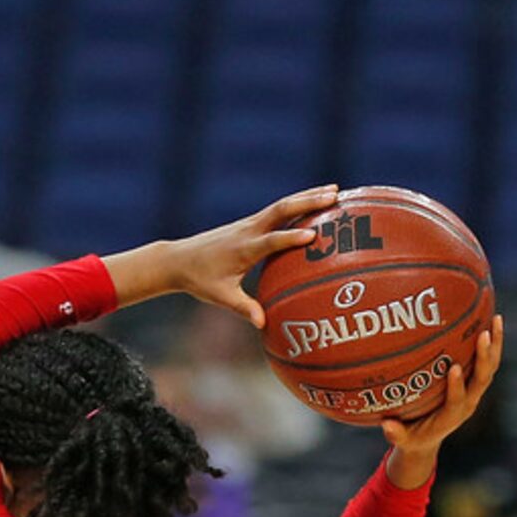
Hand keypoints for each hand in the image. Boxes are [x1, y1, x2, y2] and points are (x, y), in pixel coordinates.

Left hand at [103, 188, 336, 324]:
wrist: (179, 259)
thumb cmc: (200, 280)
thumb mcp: (220, 297)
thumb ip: (243, 308)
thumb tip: (263, 324)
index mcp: (242, 249)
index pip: (270, 241)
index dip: (290, 238)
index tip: (313, 236)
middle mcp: (248, 230)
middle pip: (281, 211)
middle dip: (308, 203)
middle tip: (335, 197)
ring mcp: (250, 223)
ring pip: (282, 205)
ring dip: (308, 196)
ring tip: (336, 191)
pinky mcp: (251, 222)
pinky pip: (278, 209)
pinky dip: (298, 202)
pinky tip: (316, 198)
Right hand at [382, 316, 503, 487]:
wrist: (429, 439)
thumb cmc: (413, 437)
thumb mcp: (404, 440)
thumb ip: (396, 434)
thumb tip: (386, 425)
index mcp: (452, 416)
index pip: (458, 400)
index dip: (457, 385)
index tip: (454, 368)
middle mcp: (468, 402)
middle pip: (482, 379)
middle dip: (484, 358)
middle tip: (483, 335)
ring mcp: (474, 391)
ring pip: (490, 367)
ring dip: (495, 345)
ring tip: (496, 318)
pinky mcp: (474, 383)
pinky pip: (488, 362)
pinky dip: (492, 343)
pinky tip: (490, 320)